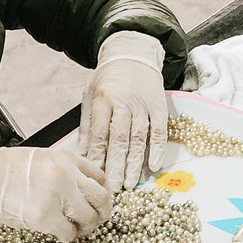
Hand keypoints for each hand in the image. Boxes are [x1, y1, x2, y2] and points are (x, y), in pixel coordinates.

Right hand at [0, 146, 111, 240]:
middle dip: (100, 213)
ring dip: (84, 227)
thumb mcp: (41, 159)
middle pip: (101, 198)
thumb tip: (84, 190)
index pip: (100, 177)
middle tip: (92, 222)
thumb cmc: (5, 172)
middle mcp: (66, 174)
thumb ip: (64, 170)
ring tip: (74, 229)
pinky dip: (67, 237)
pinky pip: (68, 233)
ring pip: (88, 217)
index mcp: (66, 158)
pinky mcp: (43, 217)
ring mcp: (56, 195)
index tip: (98, 204)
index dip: (102, 194)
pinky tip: (58, 234)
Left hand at [80, 32, 170, 189]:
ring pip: (139, 138)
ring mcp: (143, 105)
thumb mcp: (90, 95)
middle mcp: (124, 102)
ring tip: (129, 183)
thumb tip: (82, 154)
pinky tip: (154, 166)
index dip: (98, 157)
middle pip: (119, 139)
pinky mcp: (160, 107)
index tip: (94, 177)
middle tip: (112, 188)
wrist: (133, 54)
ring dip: (134, 163)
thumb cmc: (108, 79)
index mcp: (103, 99)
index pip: (100, 133)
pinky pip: (160, 131)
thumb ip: (88, 124)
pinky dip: (158, 149)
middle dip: (115, 166)